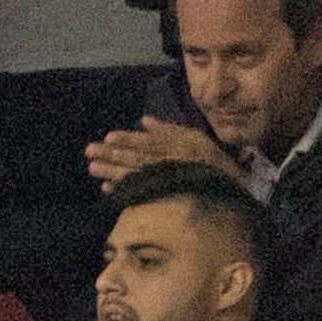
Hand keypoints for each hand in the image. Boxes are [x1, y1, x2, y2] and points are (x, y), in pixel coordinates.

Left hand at [84, 115, 233, 190]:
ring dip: (112, 172)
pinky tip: (107, 189)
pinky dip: (124, 191)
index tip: (108, 137)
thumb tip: (145, 121)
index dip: (128, 139)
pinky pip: (141, 194)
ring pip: (135, 175)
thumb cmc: (211, 163)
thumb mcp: (195, 139)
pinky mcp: (165, 199)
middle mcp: (170, 163)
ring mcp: (167, 182)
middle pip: (136, 158)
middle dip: (112, 155)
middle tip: (89, 152)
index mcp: (176, 147)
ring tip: (92, 168)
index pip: (148, 142)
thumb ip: (169, 130)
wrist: (232, 192)